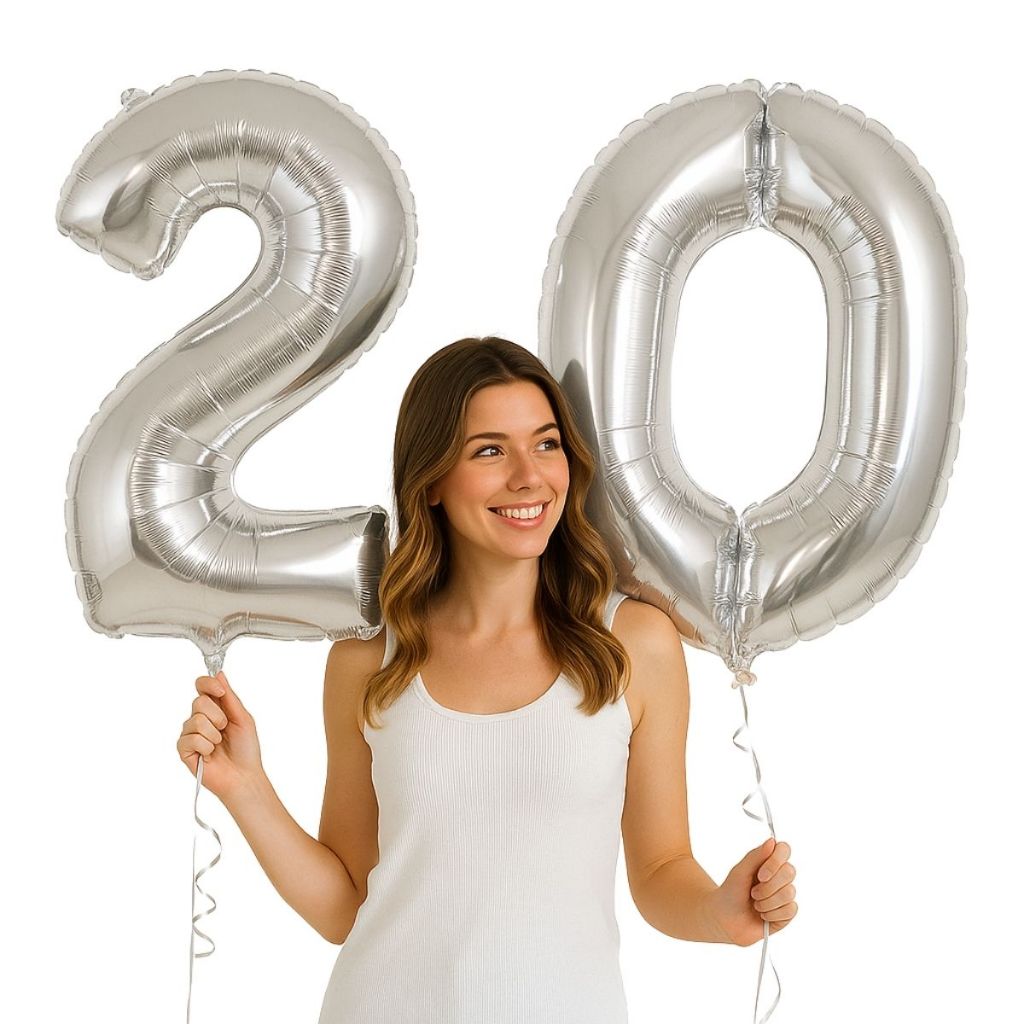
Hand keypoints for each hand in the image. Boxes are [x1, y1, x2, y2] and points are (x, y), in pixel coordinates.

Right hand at [176, 670, 263, 802]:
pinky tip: (210, 755)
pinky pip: (190, 739)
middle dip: (217, 716)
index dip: (208, 684)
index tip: (221, 692)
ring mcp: (190, 734)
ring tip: (219, 745)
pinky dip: (205, 747)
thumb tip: (219, 674)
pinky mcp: (184, 750)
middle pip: (198, 702)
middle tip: (225, 729)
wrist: (244, 775)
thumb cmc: (246, 749)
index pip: (202, 686)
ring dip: (213, 734)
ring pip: (195, 721)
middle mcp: (200, 718)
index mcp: (215, 708)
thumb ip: (230, 697)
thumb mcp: (242, 718)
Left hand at [703, 837, 798, 946]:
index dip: (775, 861)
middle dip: (768, 886)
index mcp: (768, 862)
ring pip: (789, 893)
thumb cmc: (731, 892)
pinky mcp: (787, 913)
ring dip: (767, 902)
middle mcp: (779, 876)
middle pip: (790, 872)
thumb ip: (755, 856)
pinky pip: (790, 910)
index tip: (760, 874)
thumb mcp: (739, 872)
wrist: (726, 920)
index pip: (784, 850)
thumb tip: (772, 840)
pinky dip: (772, 914)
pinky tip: (762, 915)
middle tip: (752, 893)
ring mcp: (785, 894)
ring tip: (755, 904)